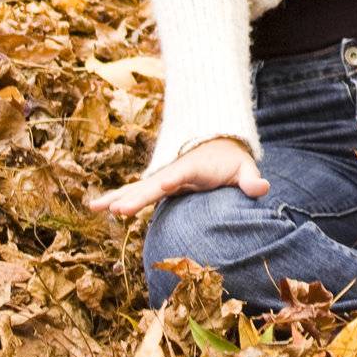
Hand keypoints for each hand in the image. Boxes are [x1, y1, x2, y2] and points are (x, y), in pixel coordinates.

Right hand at [88, 136, 269, 218]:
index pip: (180, 175)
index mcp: (194, 167)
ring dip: (117, 197)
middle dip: (135, 197)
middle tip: (117, 210)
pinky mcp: (157, 186)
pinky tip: (96, 208)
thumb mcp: (244, 167)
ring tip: (94, 207)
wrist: (216, 145)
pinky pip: (135, 193)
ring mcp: (162, 178)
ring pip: (137, 188)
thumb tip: (263, 187)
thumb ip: (251, 178)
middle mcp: (173, 172)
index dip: (169, 182)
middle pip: (152, 185)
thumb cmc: (231, 160)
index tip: (160, 186)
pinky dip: (117, 198)